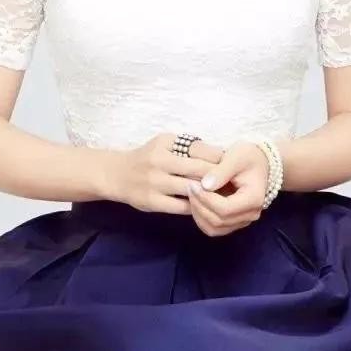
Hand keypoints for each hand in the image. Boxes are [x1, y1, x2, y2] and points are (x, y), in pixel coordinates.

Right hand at [110, 132, 224, 213]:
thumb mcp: (165, 143)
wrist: (117, 174)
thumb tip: (221, 155)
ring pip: (192, 189)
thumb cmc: (148, 157)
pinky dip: (195, 206)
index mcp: (165, 144)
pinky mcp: (152, 202)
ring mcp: (155, 183)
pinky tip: (204, 206)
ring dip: (209, 194)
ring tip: (224, 196)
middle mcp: (159, 162)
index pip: (200, 150)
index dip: (219, 158)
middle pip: (199, 170)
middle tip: (234, 182)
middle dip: (219, 177)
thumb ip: (189, 147)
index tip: (232, 165)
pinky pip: (181, 207)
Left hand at [186, 140, 268, 236]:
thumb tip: (204, 185)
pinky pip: (215, 229)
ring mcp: (243, 221)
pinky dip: (202, 219)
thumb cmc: (248, 157)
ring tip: (191, 195)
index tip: (193, 184)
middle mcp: (251, 214)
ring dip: (198, 214)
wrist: (260, 162)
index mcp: (253, 199)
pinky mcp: (235, 222)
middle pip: (219, 221)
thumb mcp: (236, 157)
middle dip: (199, 205)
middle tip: (189, 187)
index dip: (205, 199)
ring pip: (215, 229)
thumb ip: (221, 171)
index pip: (225, 209)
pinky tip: (196, 203)